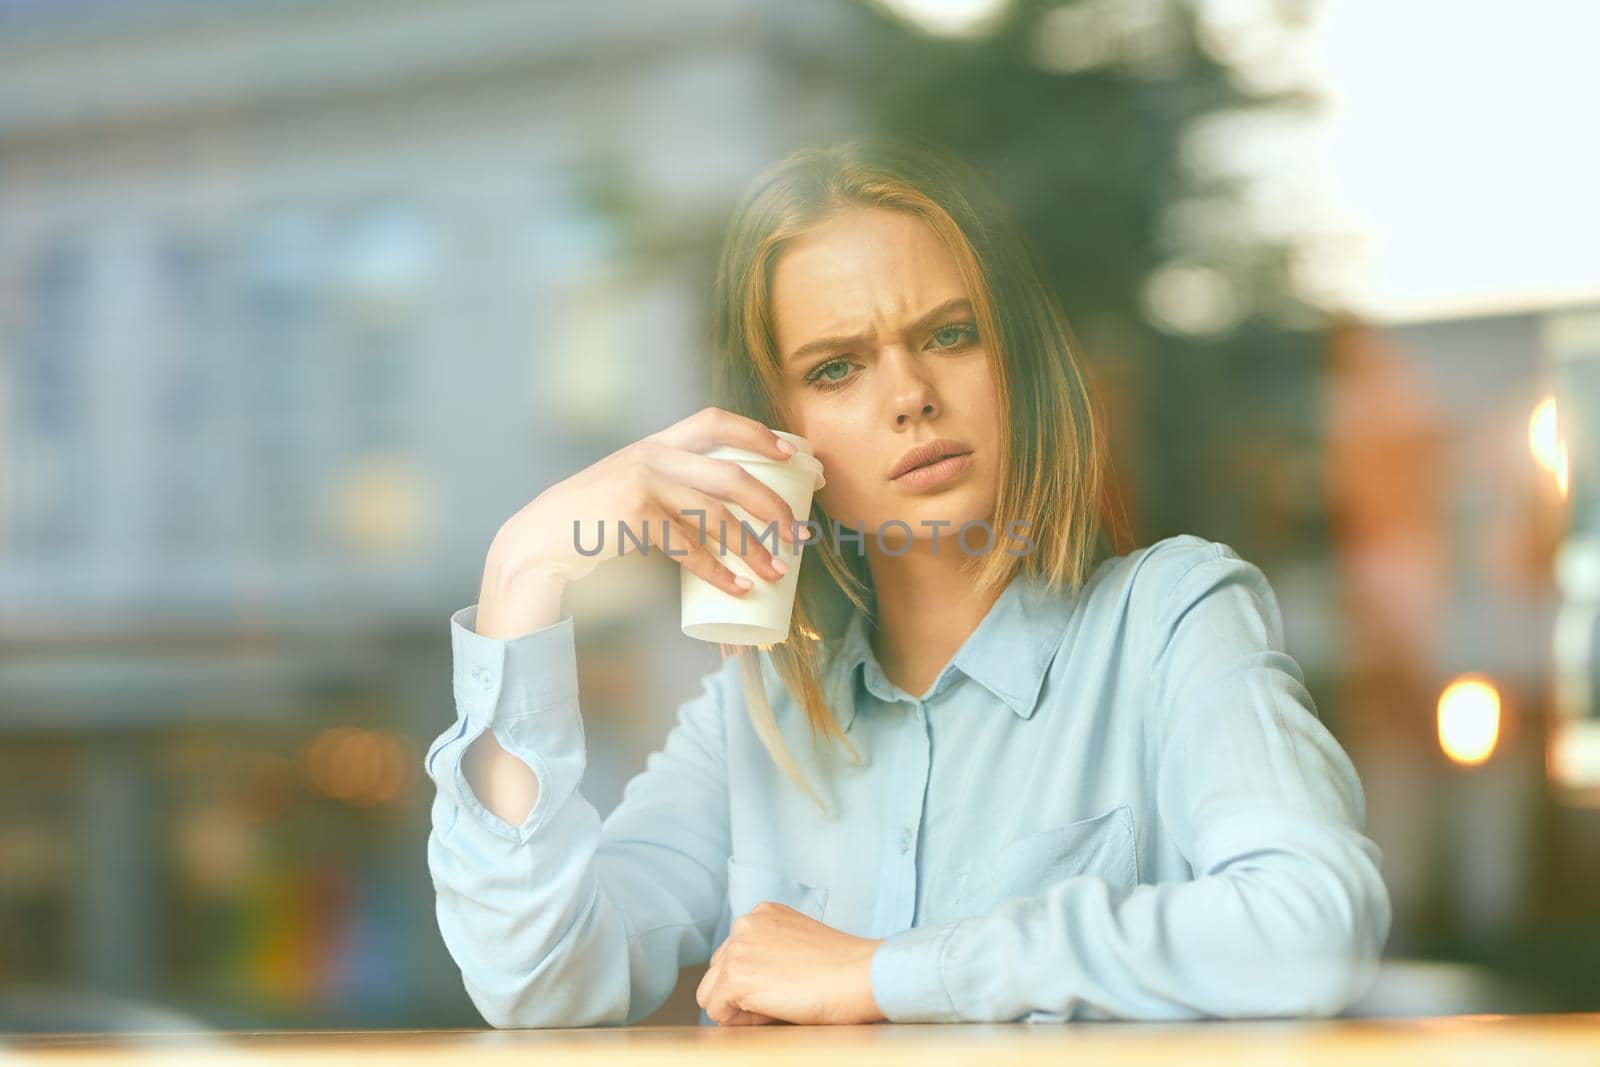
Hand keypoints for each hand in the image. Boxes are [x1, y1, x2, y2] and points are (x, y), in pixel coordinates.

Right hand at [477, 406, 802, 638]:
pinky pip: (689, 547)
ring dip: (753, 548)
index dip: (757, 433)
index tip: (791, 453)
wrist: (542, 537)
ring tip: (776, 571)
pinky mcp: (634, 516)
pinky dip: (718, 572)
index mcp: (657, 442)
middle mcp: (653, 455)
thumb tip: (726, 506)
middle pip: (731, 474)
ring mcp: (643, 483)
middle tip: (798, 533)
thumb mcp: (631, 482)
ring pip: (717, 515)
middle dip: (773, 505)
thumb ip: (668, 481)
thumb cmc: (596, 518)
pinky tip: (738, 589)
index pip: (716, 420)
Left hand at [696, 902, 885, 1025]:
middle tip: (781, 998)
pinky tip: (773, 1011)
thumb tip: (745, 989)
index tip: (785, 984)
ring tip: (776, 1004)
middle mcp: (744, 924)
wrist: (859, 975)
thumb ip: (768, 953)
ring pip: (710, 993)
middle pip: (717, 973)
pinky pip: (717, 1011)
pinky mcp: (735, 976)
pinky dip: (740, 1021)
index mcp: (761, 914)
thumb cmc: (842, 968)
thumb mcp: (797, 945)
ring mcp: (737, 949)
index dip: (756, 980)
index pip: (734, 955)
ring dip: (738, 1007)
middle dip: (741, 993)